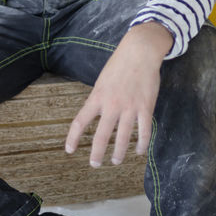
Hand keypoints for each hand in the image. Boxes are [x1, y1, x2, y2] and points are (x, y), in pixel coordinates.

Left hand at [65, 21, 171, 166]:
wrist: (140, 51)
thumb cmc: (120, 64)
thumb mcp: (102, 80)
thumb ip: (99, 98)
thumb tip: (95, 113)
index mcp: (97, 97)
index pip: (80, 121)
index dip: (73, 138)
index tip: (69, 150)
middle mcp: (111, 105)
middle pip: (102, 135)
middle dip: (97, 153)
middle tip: (95, 164)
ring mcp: (129, 107)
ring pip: (123, 137)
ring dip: (119, 153)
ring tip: (115, 161)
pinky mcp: (146, 107)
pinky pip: (144, 131)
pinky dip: (141, 144)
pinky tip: (138, 151)